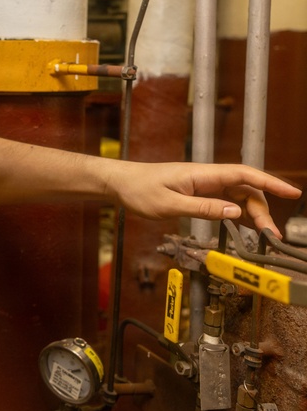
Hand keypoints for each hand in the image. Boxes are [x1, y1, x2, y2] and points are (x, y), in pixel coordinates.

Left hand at [108, 161, 300, 235]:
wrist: (119, 184)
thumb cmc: (139, 190)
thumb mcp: (169, 204)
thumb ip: (202, 209)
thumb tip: (235, 213)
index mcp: (202, 174)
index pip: (244, 174)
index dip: (271, 182)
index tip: (292, 192)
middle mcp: (206, 177)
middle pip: (246, 189)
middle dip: (263, 210)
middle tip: (271, 234)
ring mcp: (203, 185)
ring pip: (238, 197)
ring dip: (252, 214)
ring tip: (262, 236)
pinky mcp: (197, 193)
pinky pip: (225, 202)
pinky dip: (237, 214)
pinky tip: (245, 228)